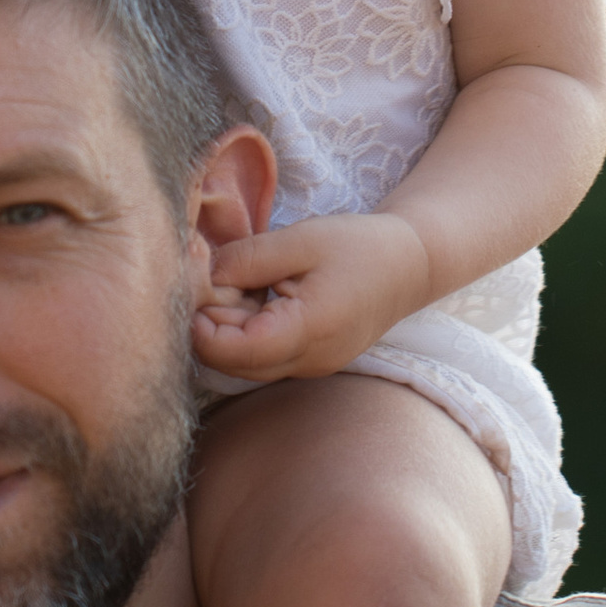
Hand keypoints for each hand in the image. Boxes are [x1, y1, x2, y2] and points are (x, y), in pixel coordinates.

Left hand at [194, 215, 430, 381]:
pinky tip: (256, 295)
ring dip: (228, 328)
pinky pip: (265, 356)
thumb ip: (248, 258)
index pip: (232, 352)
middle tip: (208, 277)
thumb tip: (201, 275)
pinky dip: (248, 330)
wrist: (412, 264)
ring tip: (236, 282)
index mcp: (307, 332)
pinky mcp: (310, 360)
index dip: (200, 325)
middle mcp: (307, 362)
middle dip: (210, 324)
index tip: (193, 286)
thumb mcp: (301, 239)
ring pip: (245, 363)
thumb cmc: (360, 247)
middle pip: (232, 363)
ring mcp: (309, 366)